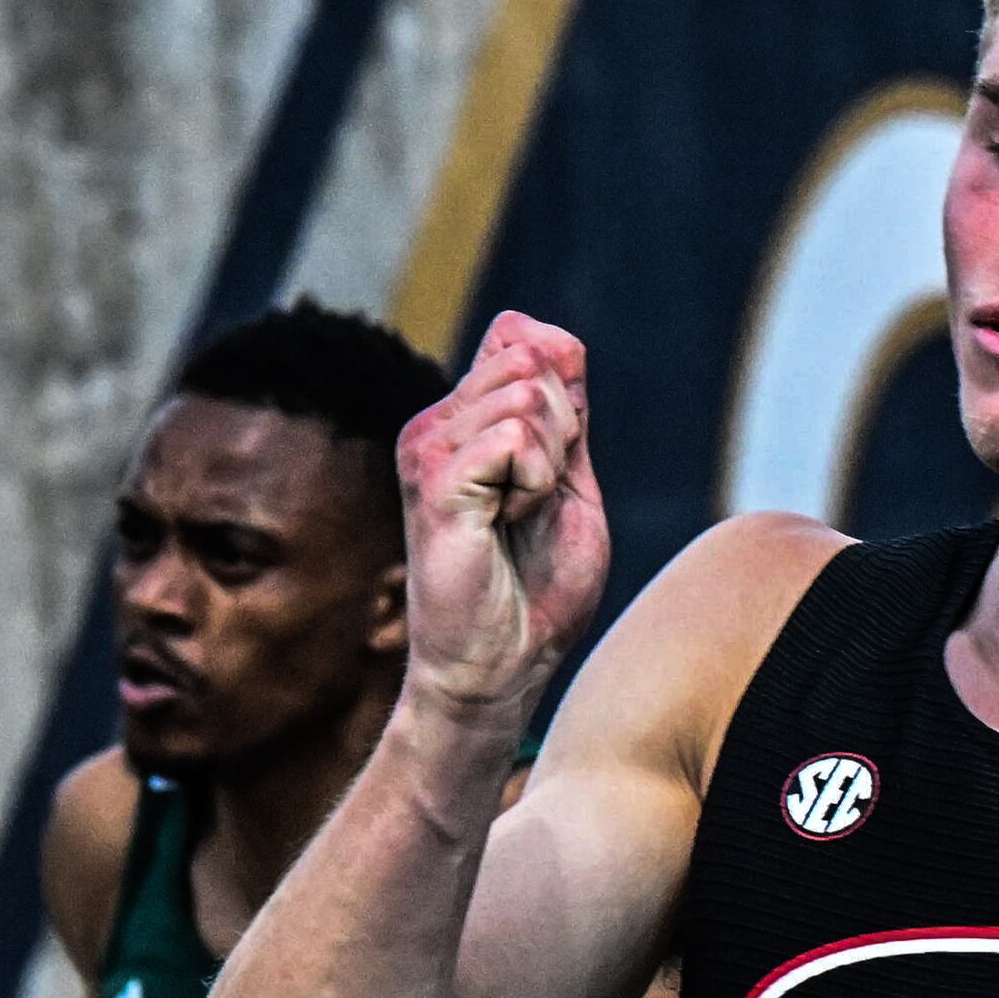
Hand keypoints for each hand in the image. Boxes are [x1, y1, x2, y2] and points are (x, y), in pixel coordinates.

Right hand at [398, 311, 611, 722]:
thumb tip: (562, 342)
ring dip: (551, 466)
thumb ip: (568, 416)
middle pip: (533, 360)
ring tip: (519, 516)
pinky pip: (517, 439)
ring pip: (529, 398)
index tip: (554, 464)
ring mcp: (427, 448)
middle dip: (566, 431)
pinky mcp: (434, 482)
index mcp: (463, 420)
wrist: (506, 662)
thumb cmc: (538, 587)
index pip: (522, 335)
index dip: (566, 391)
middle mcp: (435, 423)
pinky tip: (508, 524)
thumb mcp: (571, 483)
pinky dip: (537, 484)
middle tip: (537, 498)